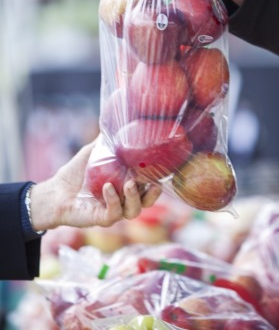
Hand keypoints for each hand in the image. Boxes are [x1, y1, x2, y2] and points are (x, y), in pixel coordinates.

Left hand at [29, 142, 161, 230]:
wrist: (55, 191)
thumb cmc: (75, 173)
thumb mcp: (92, 153)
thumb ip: (105, 142)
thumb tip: (115, 120)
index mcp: (125, 187)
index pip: (147, 187)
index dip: (156, 182)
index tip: (162, 172)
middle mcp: (123, 201)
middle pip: (145, 203)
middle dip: (152, 196)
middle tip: (154, 184)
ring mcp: (113, 211)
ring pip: (133, 211)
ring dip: (134, 198)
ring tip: (130, 184)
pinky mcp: (101, 219)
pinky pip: (113, 214)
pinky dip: (113, 200)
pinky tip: (107, 187)